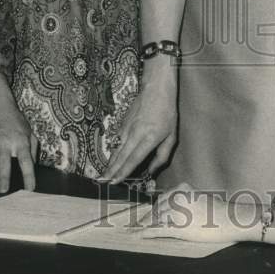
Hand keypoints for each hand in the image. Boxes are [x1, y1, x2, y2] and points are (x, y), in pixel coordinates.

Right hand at [0, 92, 35, 192]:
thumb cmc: (17, 122)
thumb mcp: (30, 133)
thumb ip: (33, 150)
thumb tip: (33, 166)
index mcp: (20, 141)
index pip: (26, 161)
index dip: (28, 176)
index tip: (30, 188)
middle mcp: (6, 143)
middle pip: (4, 164)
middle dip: (4, 179)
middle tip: (4, 192)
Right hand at [101, 64, 176, 183]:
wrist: (156, 90)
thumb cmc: (167, 113)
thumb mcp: (171, 136)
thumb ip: (162, 155)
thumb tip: (151, 170)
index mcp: (149, 138)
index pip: (134, 158)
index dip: (123, 172)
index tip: (115, 182)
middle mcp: (135, 134)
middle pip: (121, 156)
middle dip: (111, 171)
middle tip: (103, 183)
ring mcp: (127, 128)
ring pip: (116, 149)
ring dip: (110, 163)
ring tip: (103, 176)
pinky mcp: (123, 124)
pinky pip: (117, 141)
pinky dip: (113, 152)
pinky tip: (110, 161)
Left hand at [134, 182, 259, 243]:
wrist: (229, 219)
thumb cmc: (218, 210)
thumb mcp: (200, 198)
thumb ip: (186, 200)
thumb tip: (176, 207)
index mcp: (182, 189)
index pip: (162, 199)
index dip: (152, 208)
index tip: (145, 214)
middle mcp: (177, 198)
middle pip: (156, 208)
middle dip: (146, 216)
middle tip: (136, 223)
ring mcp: (176, 212)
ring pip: (155, 218)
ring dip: (143, 225)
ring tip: (134, 230)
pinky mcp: (178, 226)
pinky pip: (158, 229)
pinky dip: (146, 232)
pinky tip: (140, 235)